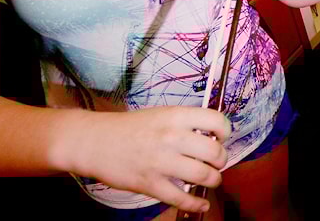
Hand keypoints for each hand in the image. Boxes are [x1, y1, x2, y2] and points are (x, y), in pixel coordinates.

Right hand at [69, 106, 230, 213]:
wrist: (95, 141)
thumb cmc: (130, 127)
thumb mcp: (162, 114)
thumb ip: (186, 124)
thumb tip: (212, 137)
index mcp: (176, 116)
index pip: (216, 120)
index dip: (225, 132)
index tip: (221, 138)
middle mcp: (172, 137)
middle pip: (215, 152)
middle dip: (221, 160)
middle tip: (216, 162)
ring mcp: (161, 162)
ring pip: (203, 176)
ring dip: (213, 180)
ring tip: (210, 179)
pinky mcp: (150, 183)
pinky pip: (180, 198)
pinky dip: (196, 204)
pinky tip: (201, 205)